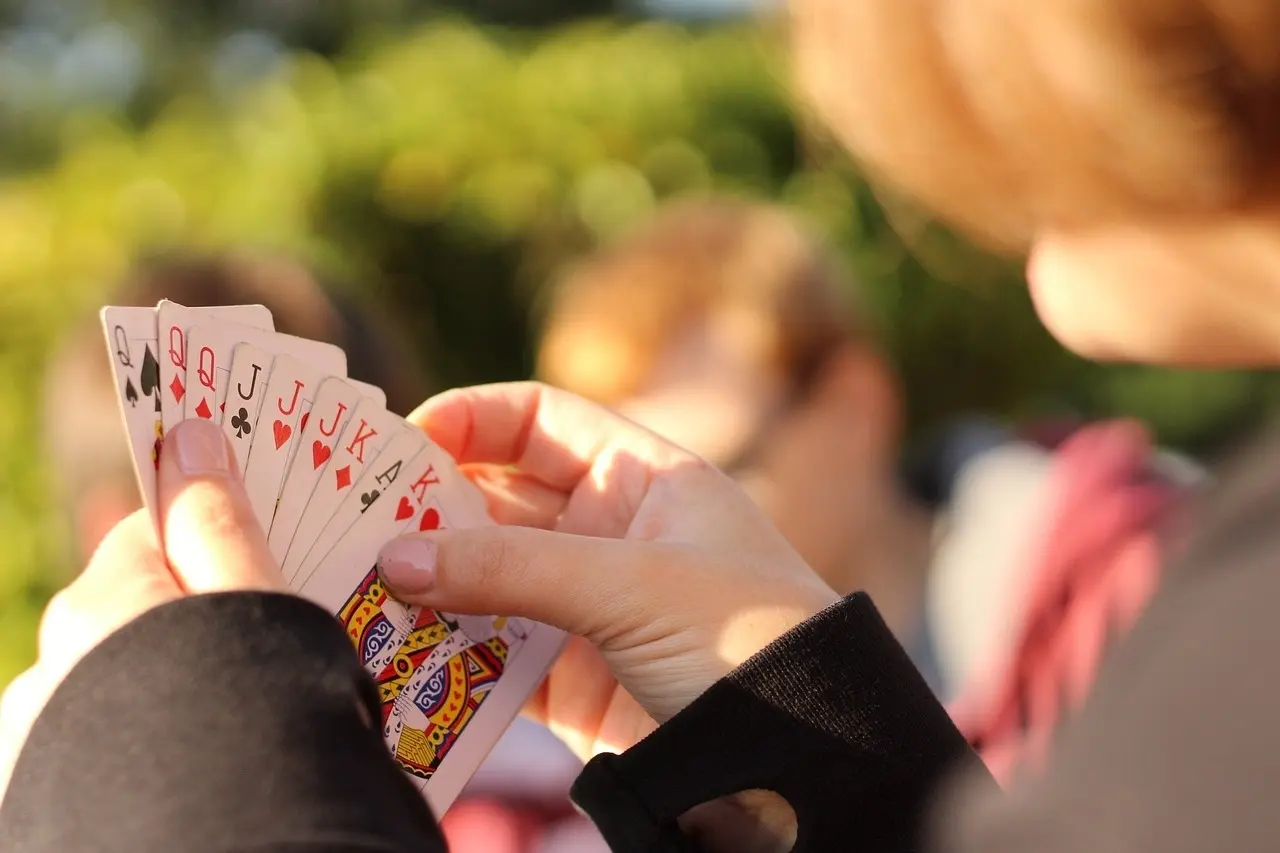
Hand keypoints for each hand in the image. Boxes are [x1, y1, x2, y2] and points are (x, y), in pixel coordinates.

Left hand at [0, 420, 283, 800]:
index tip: (262, 571)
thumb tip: (190, 436)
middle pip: (125, 616)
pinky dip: (131, 752)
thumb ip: (218, 523)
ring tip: (224, 738)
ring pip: (106, 689)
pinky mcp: (38, 798)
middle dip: (182, 629)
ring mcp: (36, 739)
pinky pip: (93, 750)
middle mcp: (50, 664)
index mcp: (102, 603)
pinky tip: (181, 774)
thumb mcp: (256, 607)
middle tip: (257, 666)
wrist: (228, 847)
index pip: (149, 535)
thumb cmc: (253, 716)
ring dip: (153, 698)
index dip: (211, 546)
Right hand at [377, 382, 839, 760]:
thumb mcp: (631, 584)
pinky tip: (396, 650)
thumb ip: (512, 568)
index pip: (542, 420)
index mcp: (643, 478)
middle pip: (500, 498)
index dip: (473, 418)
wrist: (803, 757)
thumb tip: (395, 557)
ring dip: (429, 581)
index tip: (402, 440)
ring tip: (357, 584)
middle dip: (430, 506)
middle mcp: (611, 532)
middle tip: (352, 518)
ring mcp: (589, 606)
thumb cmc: (748, 636)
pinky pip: (493, 652)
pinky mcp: (572, 679)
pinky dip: (447, 652)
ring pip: (488, 577)